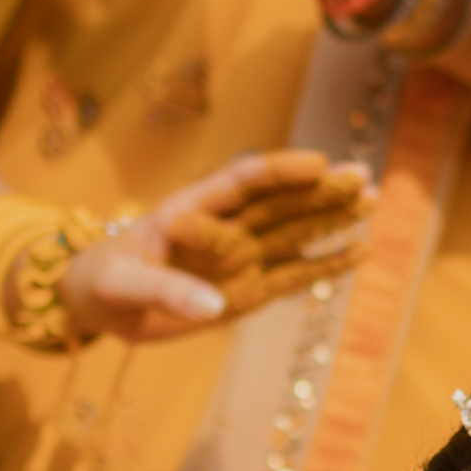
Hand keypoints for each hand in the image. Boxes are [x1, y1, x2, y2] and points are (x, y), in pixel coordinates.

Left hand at [64, 145, 367, 336]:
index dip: (279, 172)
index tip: (315, 164)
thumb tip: (214, 305)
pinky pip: (293, 275)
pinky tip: (361, 252)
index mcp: (190, 208)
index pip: (240, 182)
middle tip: (361, 176)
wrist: (99, 305)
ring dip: (331, 218)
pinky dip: (326, 266)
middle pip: (278, 203)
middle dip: (319, 189)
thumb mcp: (122, 284)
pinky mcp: (248, 291)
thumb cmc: (103, 280)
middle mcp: (224, 227)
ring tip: (372, 200)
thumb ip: (165, 289)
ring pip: (293, 233)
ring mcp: (239, 258)